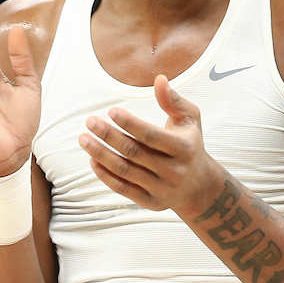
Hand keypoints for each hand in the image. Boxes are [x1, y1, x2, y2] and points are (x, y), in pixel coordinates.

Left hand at [78, 75, 222, 215]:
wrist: (199, 186)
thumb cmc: (190, 144)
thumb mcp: (190, 120)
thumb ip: (173, 100)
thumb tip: (159, 79)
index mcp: (185, 149)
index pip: (152, 136)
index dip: (130, 123)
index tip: (111, 111)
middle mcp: (174, 171)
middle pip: (134, 153)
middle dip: (109, 136)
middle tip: (90, 121)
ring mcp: (162, 190)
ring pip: (125, 171)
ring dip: (101, 154)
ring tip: (84, 139)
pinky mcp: (151, 203)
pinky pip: (123, 189)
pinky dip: (105, 175)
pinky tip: (92, 160)